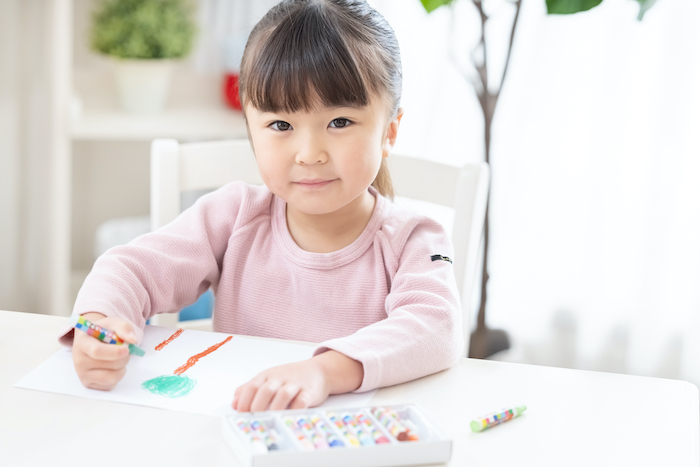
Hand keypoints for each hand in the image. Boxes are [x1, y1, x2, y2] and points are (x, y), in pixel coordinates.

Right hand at [72, 312, 137, 390]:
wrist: (91, 340)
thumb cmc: (103, 332)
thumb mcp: (113, 323)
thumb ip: (124, 328)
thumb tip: (133, 340)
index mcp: (83, 343)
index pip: (97, 351)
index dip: (114, 352)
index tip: (126, 350)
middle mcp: (79, 360)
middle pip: (110, 365)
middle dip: (124, 358)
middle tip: (125, 351)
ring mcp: (83, 374)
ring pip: (111, 377)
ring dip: (122, 368)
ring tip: (119, 359)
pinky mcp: (89, 384)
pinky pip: (110, 385)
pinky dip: (117, 377)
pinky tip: (112, 367)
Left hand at [232, 350, 363, 411]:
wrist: (319, 371)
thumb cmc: (290, 377)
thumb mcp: (268, 378)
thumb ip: (250, 389)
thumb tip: (234, 403)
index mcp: (267, 375)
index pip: (252, 386)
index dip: (244, 401)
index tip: (241, 414)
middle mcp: (280, 378)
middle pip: (265, 390)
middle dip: (257, 406)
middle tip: (254, 420)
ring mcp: (295, 384)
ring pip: (283, 395)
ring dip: (274, 408)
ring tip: (269, 420)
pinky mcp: (309, 392)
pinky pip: (301, 401)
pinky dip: (294, 410)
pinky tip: (288, 418)